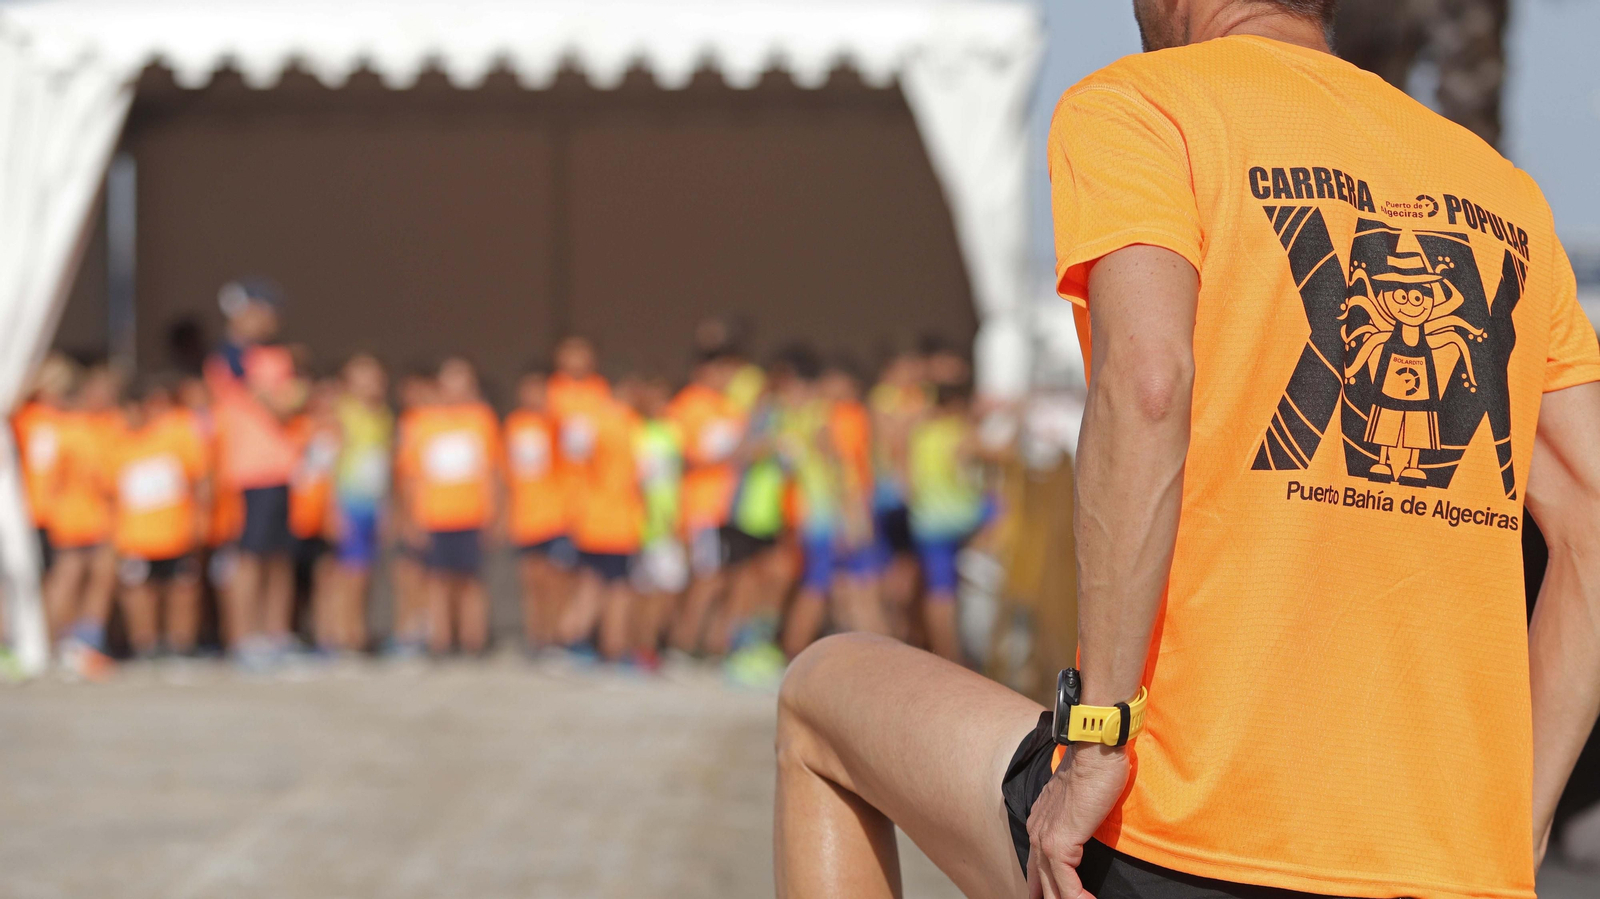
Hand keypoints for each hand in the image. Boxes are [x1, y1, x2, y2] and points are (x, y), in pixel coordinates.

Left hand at [1025, 745, 1129, 898]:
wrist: (1094, 751)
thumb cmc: (1095, 768)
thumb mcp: (1079, 797)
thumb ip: (1077, 814)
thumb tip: (1088, 821)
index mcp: (1040, 821)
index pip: (1037, 864)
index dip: (1043, 886)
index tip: (1052, 896)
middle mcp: (1037, 831)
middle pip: (1039, 880)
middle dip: (1050, 897)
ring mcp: (1045, 838)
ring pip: (1051, 886)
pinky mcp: (1060, 843)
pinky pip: (1067, 884)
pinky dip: (1077, 898)